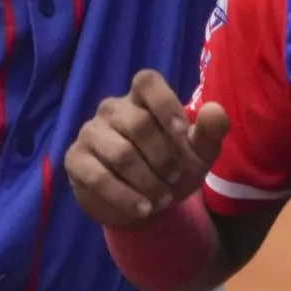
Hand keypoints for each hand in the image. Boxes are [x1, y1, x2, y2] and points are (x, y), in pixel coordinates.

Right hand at [64, 69, 229, 227]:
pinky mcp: (75, 160)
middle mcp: (112, 109)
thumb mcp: (198, 154)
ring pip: (120, 153)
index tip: (182, 133)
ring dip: (148, 182)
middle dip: (163, 157)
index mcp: (141, 99)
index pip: (147, 81)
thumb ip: (210, 132)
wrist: (144, 205)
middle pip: (138, 123)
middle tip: (175, 179)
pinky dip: (125, 196)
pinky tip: (143, 209)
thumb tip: (215, 110)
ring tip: (163, 199)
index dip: (165, 104)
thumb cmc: (171, 169)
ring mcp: (90, 132)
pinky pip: (98, 176)